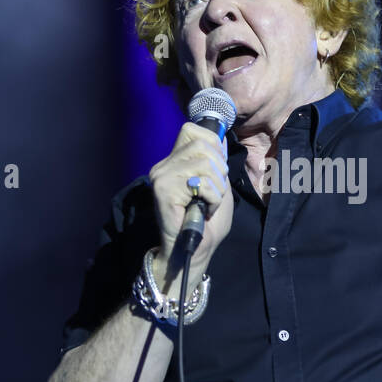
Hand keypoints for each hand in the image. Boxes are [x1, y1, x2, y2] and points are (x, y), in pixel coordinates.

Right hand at [148, 122, 233, 276]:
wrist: (194, 251)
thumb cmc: (207, 222)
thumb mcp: (218, 185)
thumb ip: (217, 162)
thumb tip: (219, 138)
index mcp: (174, 162)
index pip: (191, 130)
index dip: (212, 144)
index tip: (218, 169)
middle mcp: (163, 166)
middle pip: (202, 144)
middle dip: (220, 169)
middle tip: (215, 192)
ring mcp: (161, 177)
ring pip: (204, 162)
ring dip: (217, 187)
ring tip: (210, 203)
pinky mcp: (163, 190)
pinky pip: (200, 183)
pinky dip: (213, 198)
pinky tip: (205, 210)